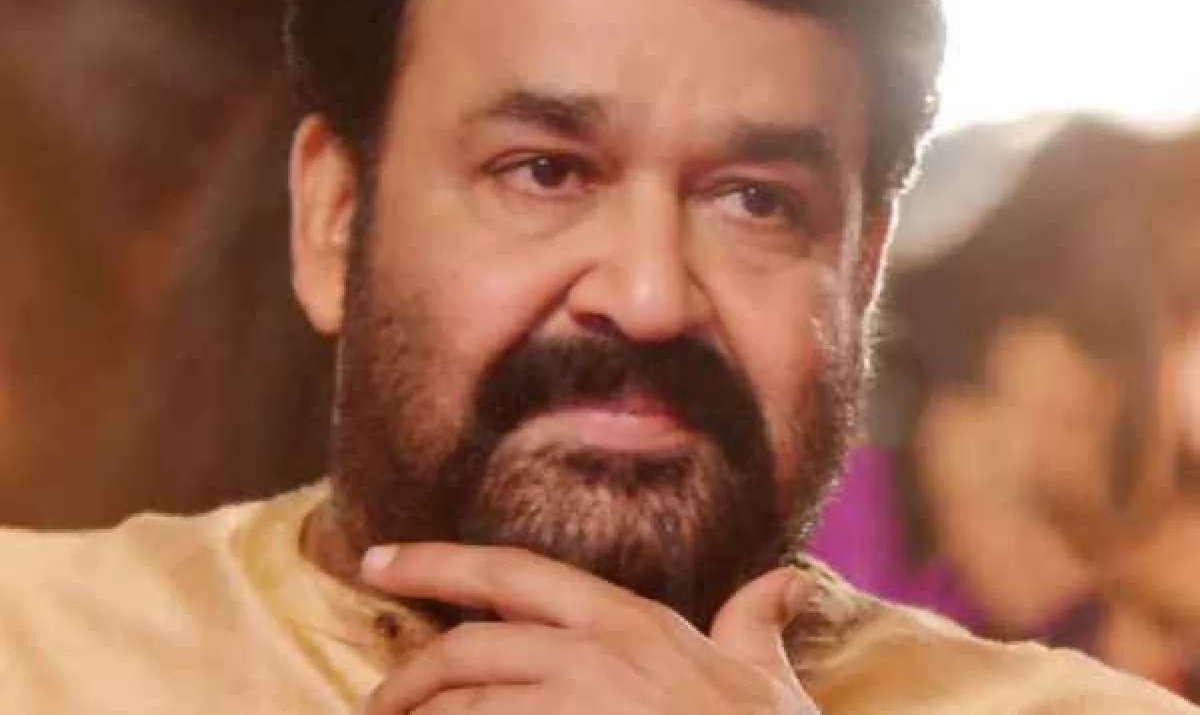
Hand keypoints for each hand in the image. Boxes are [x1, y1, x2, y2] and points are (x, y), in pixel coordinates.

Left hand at [359, 543, 819, 714]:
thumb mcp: (765, 676)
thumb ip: (754, 622)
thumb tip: (782, 582)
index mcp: (630, 621)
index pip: (514, 572)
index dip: (437, 563)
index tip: (380, 560)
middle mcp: (595, 655)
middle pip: (469, 648)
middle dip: (408, 675)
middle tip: (377, 699)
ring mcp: (578, 710)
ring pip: (465, 709)